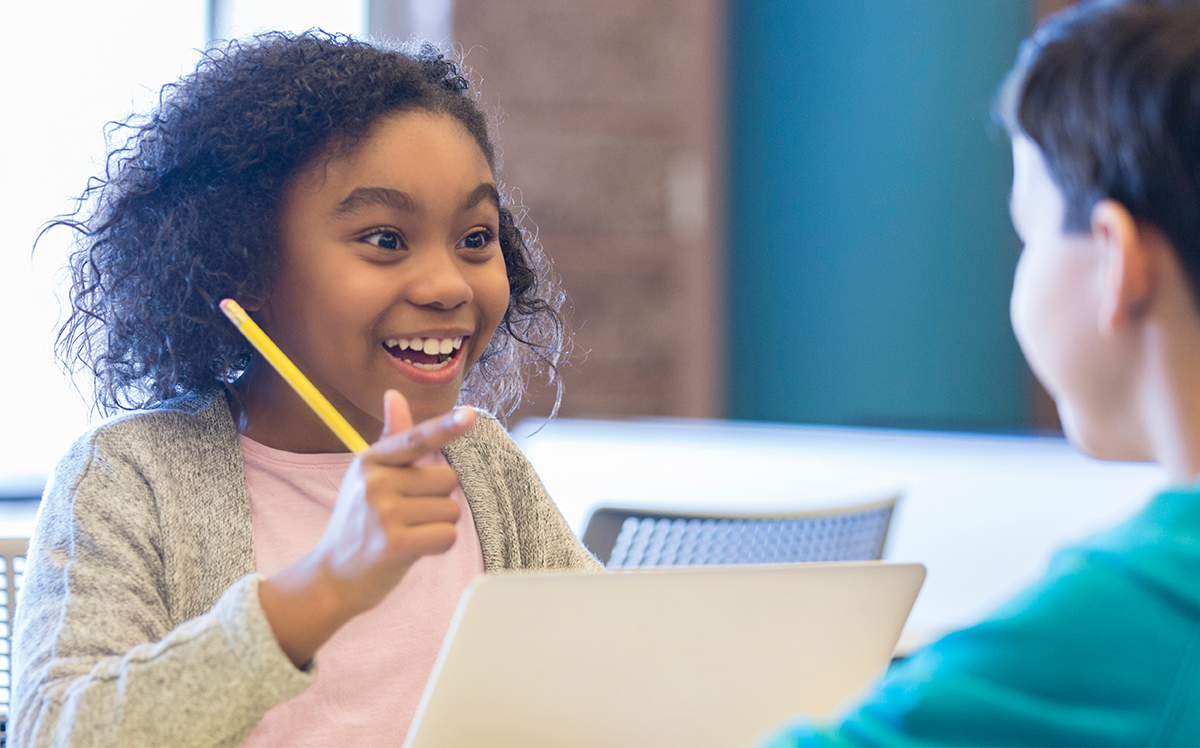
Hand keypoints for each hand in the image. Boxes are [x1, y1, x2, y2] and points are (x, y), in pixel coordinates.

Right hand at [315, 389, 473, 612]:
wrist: (333, 576)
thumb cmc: (359, 522)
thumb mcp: (368, 476)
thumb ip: (392, 439)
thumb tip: (394, 394)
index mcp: (370, 460)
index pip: (415, 439)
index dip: (445, 427)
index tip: (469, 415)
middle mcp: (375, 483)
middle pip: (447, 480)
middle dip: (437, 499)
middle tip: (406, 516)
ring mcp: (384, 514)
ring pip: (451, 509)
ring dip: (438, 525)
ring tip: (406, 533)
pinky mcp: (395, 544)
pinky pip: (447, 535)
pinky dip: (438, 546)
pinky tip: (413, 550)